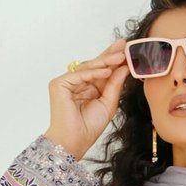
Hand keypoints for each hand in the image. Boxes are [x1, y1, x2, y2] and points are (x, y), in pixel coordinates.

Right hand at [45, 38, 129, 159]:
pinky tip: (106, 71)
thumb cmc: (89, 126)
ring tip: (120, 56)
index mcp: (88, 87)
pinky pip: (79, 75)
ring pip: (87, 68)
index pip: (102, 70)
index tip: (126, 50)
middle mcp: (77, 83)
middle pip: (94, 65)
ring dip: (104, 62)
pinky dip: (93, 73)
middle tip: (123, 45)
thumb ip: (115, 85)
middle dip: (109, 55)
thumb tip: (124, 67)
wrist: (75, 140)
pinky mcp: (59, 84)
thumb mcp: (109, 103)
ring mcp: (66, 82)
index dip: (113, 60)